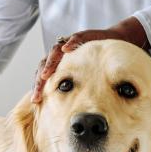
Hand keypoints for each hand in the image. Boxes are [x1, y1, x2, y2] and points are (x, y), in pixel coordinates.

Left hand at [33, 16, 148, 101]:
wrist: (113, 44)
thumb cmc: (97, 65)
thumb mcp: (86, 81)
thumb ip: (77, 92)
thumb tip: (71, 114)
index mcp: (58, 66)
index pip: (44, 77)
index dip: (39, 88)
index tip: (36, 101)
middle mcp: (61, 55)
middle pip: (45, 65)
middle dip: (40, 79)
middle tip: (38, 92)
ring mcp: (70, 44)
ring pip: (55, 52)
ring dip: (50, 63)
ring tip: (46, 74)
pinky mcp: (82, 37)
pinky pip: (75, 38)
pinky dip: (71, 43)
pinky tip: (67, 49)